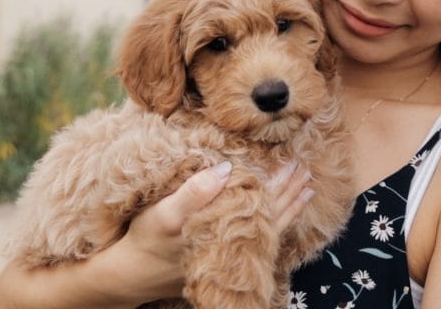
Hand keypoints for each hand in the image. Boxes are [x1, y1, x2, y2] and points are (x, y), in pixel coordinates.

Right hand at [117, 160, 313, 300]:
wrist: (132, 276)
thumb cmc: (147, 240)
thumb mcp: (164, 213)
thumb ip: (194, 192)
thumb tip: (228, 168)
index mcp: (225, 229)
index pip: (263, 203)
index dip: (280, 183)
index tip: (295, 163)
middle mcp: (233, 244)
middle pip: (272, 216)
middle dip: (290, 193)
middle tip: (308, 173)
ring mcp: (231, 253)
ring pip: (270, 229)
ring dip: (288, 209)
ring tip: (306, 192)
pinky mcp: (224, 257)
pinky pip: (260, 238)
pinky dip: (275, 223)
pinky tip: (281, 216)